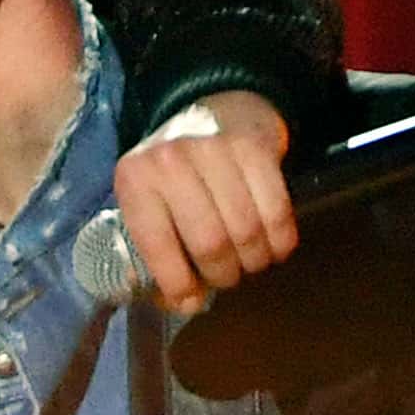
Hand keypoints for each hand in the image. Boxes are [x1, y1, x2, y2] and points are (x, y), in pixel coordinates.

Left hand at [111, 89, 295, 315]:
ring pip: (246, 231)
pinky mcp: (256, 148)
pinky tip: (274, 248)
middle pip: (209, 243)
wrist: (216, 109)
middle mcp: (170, 160)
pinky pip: (277, 211)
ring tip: (250, 263)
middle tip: (226, 278)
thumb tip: (185, 304)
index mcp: (134, 179)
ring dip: (253, 261)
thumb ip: (154, 253)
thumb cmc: (176, 174)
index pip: (156, 245)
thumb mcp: (148, 202)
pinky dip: (280, 241)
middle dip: (222, 274)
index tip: (191, 299)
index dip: (177, 282)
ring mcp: (215, 150)